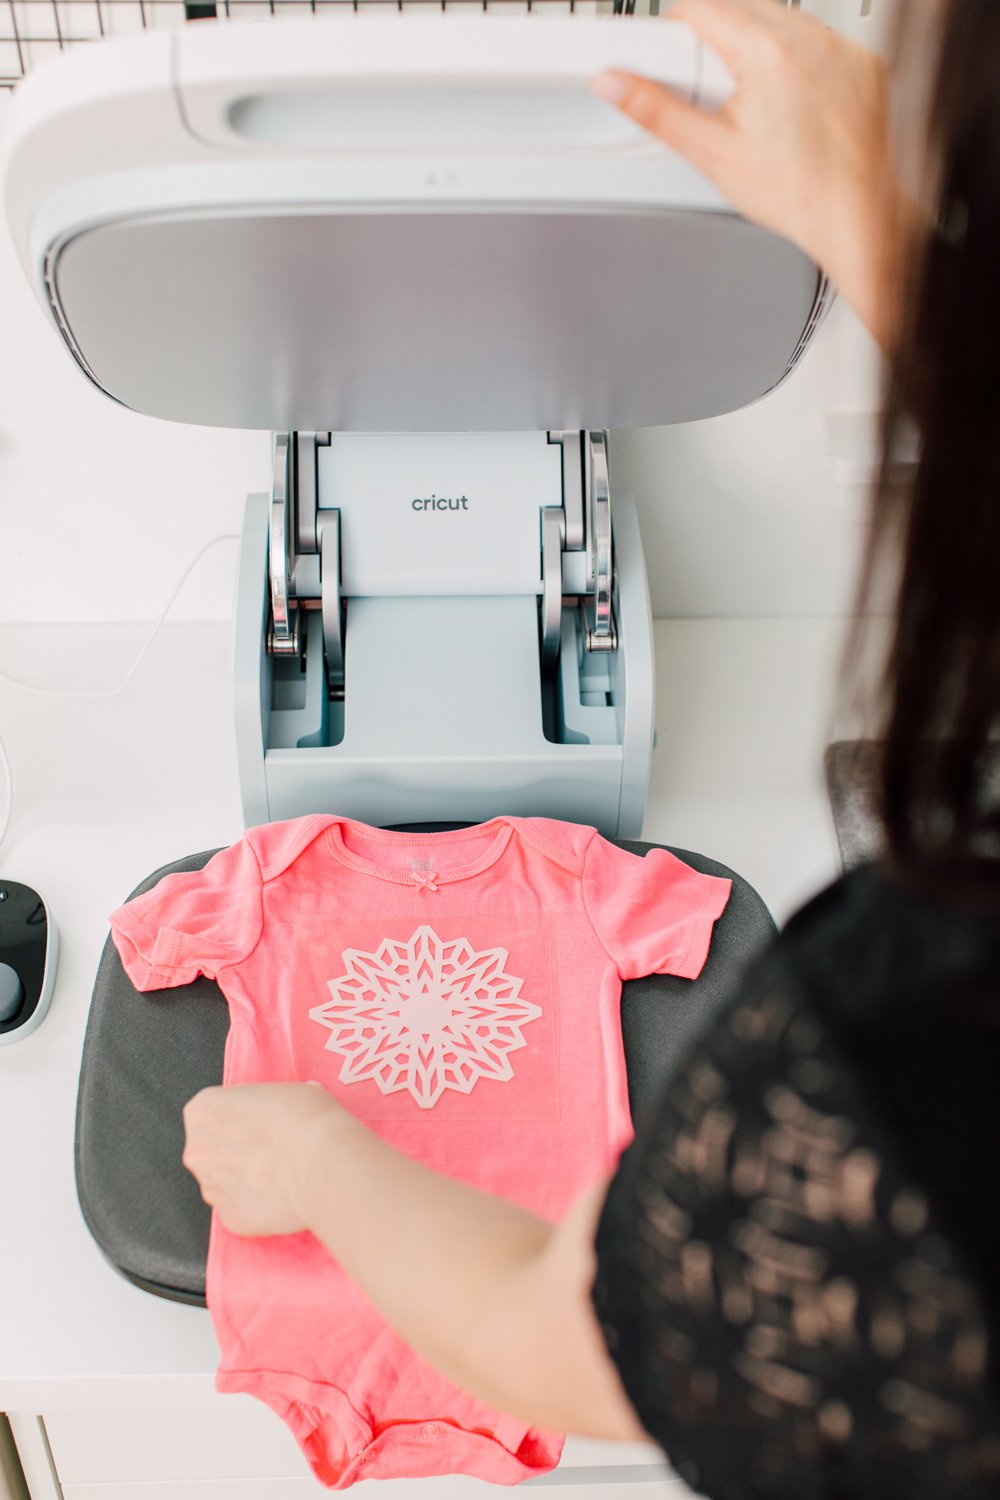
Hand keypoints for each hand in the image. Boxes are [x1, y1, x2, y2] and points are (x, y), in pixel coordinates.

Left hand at [182, 1082, 350, 1236]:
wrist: (322, 1164)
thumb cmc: (305, 1121)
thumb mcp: (284, 1091)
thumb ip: (265, 1105)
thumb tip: (281, 1113)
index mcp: (203, 1110)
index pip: (212, 1110)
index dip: (240, 1114)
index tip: (258, 1119)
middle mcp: (198, 1152)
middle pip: (214, 1148)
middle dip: (238, 1149)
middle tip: (272, 1147)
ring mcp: (212, 1189)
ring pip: (226, 1181)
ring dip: (248, 1178)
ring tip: (283, 1172)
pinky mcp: (231, 1219)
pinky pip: (242, 1208)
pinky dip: (259, 1203)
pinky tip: (284, 1193)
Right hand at [593, 0, 903, 348]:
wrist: (854, 219)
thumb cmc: (795, 195)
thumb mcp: (711, 154)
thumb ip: (655, 111)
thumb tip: (613, 84)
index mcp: (766, 53)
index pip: (702, 8)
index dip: (674, 32)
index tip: (666, 57)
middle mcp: (809, 40)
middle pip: (740, 9)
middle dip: (716, 43)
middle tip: (711, 94)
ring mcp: (841, 49)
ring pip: (781, 21)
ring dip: (757, 49)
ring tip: (755, 108)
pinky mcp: (862, 64)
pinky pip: (819, 42)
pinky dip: (798, 63)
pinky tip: (792, 107)